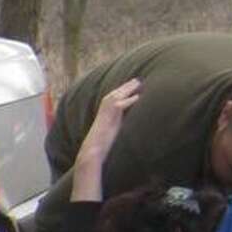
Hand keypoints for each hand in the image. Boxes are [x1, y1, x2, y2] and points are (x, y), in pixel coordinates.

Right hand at [72, 78, 140, 201]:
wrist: (92, 151)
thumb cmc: (100, 145)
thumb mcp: (109, 131)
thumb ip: (115, 123)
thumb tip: (124, 122)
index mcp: (103, 113)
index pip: (112, 98)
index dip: (121, 91)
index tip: (130, 86)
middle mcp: (103, 110)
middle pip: (115, 93)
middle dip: (126, 86)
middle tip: (137, 79)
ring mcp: (106, 113)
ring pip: (118, 96)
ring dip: (128, 89)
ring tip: (139, 83)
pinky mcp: (110, 118)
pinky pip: (121, 105)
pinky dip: (130, 100)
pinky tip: (138, 97)